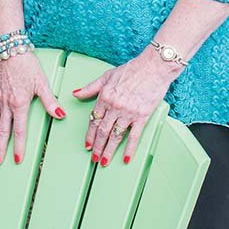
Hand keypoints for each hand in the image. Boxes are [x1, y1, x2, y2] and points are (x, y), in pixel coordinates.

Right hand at [0, 51, 64, 164]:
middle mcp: (6, 104)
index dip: (19, 146)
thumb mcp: (42, 82)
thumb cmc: (27, 64)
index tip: (18, 159)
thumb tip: (61, 115)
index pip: (20, 130)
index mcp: (20, 104)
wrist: (9, 49)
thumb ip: (50, 101)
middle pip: (3, 131)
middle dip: (1, 148)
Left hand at [72, 47, 178, 166]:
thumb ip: (90, 87)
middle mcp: (114, 106)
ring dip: (108, 151)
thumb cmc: (132, 69)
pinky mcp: (142, 116)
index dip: (89, 134)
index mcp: (105, 97)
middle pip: (102, 131)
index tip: (87, 145)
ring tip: (104, 162)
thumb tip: (76, 93)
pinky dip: (129, 149)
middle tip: (94, 158)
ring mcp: (128, 112)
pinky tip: (126, 158)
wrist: (153, 66)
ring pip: (115, 136)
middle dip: (97, 147)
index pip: (94, 120)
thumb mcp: (107, 76)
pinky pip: (134, 136)